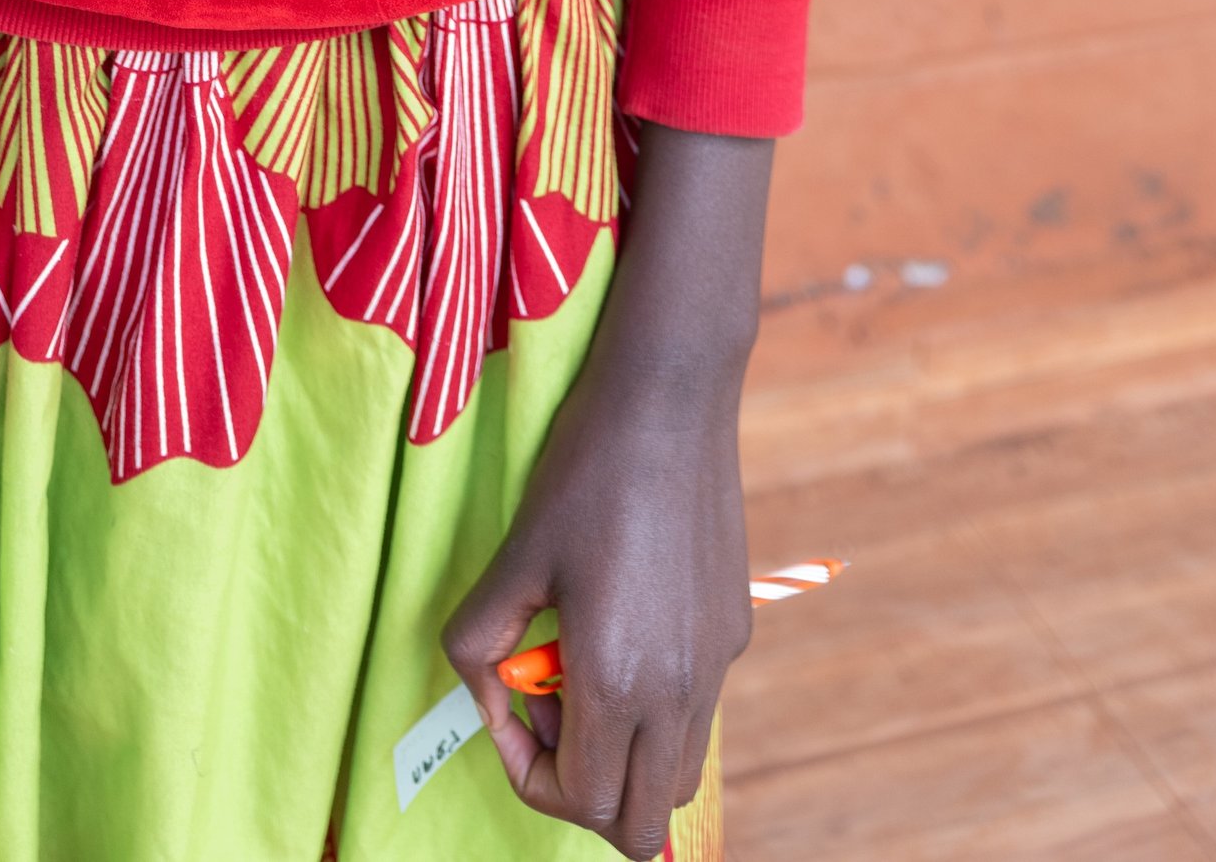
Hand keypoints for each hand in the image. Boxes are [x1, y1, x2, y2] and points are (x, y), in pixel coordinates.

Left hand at [441, 123, 770, 847]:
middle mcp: (682, 691)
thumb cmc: (584, 469)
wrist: (669, 396)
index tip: (505, 706)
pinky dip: (654, 699)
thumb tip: (482, 687)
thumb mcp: (515, 554)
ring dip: (624, 751)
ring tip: (580, 661)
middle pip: (642, 822)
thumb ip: (480, 638)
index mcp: (622, 683)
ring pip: (677, 772)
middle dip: (584, 788)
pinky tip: (621, 612)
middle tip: (545, 702)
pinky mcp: (735, 628)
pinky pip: (696, 706)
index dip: (529, 775)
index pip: (584, 803)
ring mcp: (717, 664)